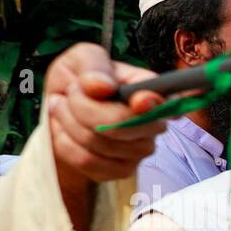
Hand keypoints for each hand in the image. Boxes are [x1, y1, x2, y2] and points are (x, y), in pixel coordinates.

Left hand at [44, 44, 165, 226]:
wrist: (62, 110)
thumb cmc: (79, 81)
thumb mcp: (82, 59)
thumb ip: (94, 66)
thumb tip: (103, 87)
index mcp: (151, 92)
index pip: (168, 104)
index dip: (155, 105)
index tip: (140, 101)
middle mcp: (154, 124)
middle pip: (121, 123)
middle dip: (82, 106)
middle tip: (71, 92)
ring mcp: (140, 151)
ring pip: (98, 142)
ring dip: (69, 122)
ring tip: (62, 108)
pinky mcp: (121, 170)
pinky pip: (87, 161)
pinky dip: (65, 143)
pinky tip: (65, 130)